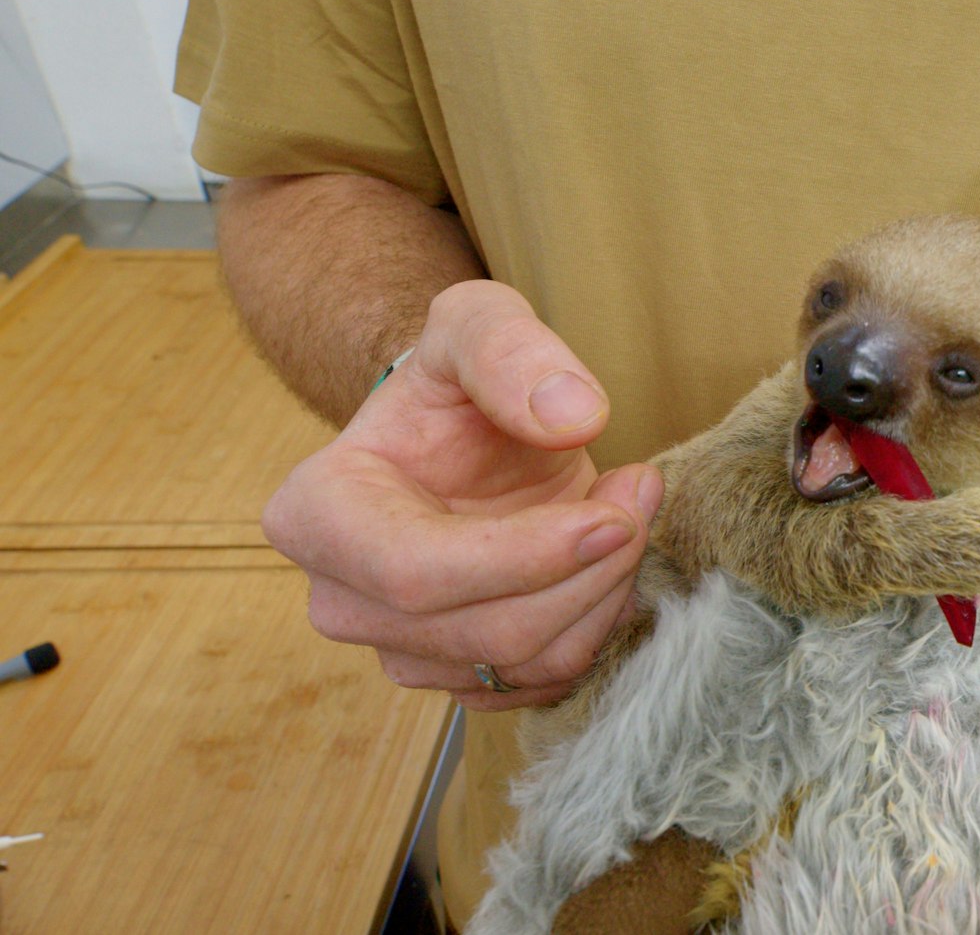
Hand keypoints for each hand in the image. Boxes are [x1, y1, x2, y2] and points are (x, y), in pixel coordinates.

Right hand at [262, 280, 663, 708]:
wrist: (462, 438)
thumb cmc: (455, 382)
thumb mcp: (476, 323)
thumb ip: (512, 349)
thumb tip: (571, 416)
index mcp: (317, 515)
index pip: (416, 571)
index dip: (527, 557)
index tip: (612, 517)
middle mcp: (343, 601)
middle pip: (486, 630)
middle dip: (590, 571)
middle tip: (640, 496)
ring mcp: (398, 651)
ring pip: (526, 661)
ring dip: (605, 592)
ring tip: (626, 509)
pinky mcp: (459, 678)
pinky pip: (547, 679)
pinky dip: (599, 621)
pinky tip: (606, 558)